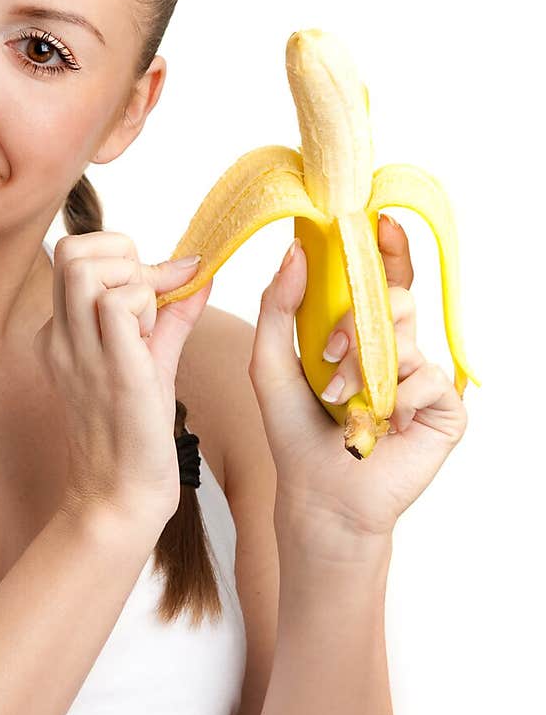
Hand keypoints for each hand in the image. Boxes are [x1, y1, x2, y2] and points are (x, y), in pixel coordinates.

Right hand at [33, 233, 212, 531]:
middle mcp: (61, 337)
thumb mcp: (150, 363)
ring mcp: (80, 352)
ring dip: (132, 279)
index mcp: (62, 333)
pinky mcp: (111, 369)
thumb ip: (171, 315)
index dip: (123, 258)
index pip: (76, 255)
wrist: (119, 498)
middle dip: (122, 255)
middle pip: (72, 248)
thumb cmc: (134, 436)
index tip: (159, 289)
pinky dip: (145, 305)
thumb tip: (198, 272)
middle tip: (152, 296)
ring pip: (86, 267)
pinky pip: (117, 304)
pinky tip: (154, 341)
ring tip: (149, 322)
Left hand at [248, 214, 468, 537]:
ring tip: (340, 400)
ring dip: (366, 368)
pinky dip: (397, 398)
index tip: (377, 222)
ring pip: (408, 338)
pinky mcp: (445, 409)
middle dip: (358, 322)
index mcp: (361, 333)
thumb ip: (278, 306)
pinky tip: (380, 424)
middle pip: (396, 300)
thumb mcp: (269, 361)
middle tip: (328, 353)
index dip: (386, 249)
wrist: (317, 492)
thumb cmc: (294, 430)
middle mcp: (397, 350)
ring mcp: (423, 379)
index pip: (382, 280)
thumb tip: (295, 250)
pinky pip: (429, 378)